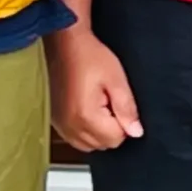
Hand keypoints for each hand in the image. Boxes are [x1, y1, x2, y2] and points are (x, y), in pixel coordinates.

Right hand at [48, 27, 143, 150]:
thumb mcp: (117, 80)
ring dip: (98, 131)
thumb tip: (136, 132)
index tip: (118, 103)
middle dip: (111, 128)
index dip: (124, 123)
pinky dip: (85, 130)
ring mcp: (60, 124)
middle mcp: (70, 125)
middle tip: (108, 102)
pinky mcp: (55, 120)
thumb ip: (127, 109)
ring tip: (98, 105)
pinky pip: (75, 139)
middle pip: (102, 144)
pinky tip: (87, 109)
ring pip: (89, 145)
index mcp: (86, 116)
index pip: (116, 139)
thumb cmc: (90, 57)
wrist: (66, 45)